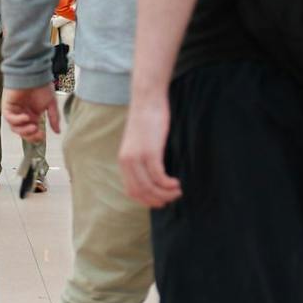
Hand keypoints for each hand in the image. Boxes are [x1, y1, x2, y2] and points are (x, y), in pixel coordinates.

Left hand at [4, 84, 59, 140]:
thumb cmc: (42, 86)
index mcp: (32, 115)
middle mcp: (22, 115)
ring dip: (24, 130)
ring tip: (34, 126)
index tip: (43, 135)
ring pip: (15, 128)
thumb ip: (53, 118)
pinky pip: (9, 118)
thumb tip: (58, 131)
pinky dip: (17, 120)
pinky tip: (26, 117)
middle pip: (22, 132)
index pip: (31, 132)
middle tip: (38, 133)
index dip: (36, 136)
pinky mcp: (7, 106)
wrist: (34, 74)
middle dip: (30, 135)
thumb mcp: (51, 104)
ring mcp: (14, 111)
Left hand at [118, 92, 181, 207]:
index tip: (161, 201)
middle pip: (141, 192)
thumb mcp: (141, 144)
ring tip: (178, 191)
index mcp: (123, 162)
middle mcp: (127, 162)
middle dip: (158, 200)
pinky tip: (177, 183)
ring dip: (166, 194)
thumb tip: (156, 177)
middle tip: (173, 198)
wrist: (147, 101)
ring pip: (150, 187)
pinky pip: (158, 177)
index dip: (147, 200)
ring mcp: (137, 158)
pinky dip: (169, 184)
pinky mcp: (149, 152)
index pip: (132, 191)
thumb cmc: (148, 121)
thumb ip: (143, 160)